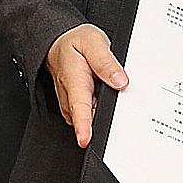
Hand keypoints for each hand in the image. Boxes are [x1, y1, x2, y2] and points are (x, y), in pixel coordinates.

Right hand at [45, 23, 127, 149]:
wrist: (59, 44)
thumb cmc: (75, 43)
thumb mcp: (93, 43)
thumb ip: (106, 62)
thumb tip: (119, 81)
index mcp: (74, 81)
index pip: (79, 108)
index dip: (83, 126)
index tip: (85, 139)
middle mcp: (71, 95)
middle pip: (88, 117)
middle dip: (104, 121)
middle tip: (123, 110)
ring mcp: (73, 101)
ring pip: (91, 115)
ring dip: (104, 113)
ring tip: (113, 92)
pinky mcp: (77, 103)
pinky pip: (91, 111)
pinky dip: (101, 108)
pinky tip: (107, 95)